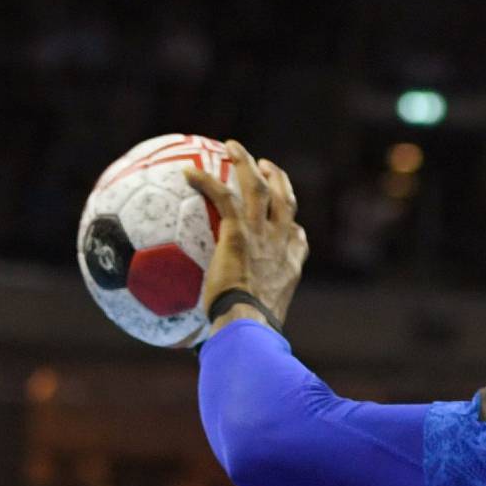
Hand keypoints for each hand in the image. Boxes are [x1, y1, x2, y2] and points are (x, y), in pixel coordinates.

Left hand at [184, 139, 308, 336]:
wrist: (250, 323)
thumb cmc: (250, 332)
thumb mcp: (255, 326)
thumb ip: (244, 317)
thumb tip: (221, 339)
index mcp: (289, 267)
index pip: (299, 240)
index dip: (295, 228)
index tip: (290, 223)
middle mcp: (281, 244)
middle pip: (286, 201)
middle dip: (279, 180)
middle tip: (266, 167)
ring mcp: (262, 234)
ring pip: (259, 186)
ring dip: (246, 163)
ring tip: (233, 146)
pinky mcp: (239, 231)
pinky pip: (222, 195)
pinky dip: (205, 181)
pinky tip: (187, 171)